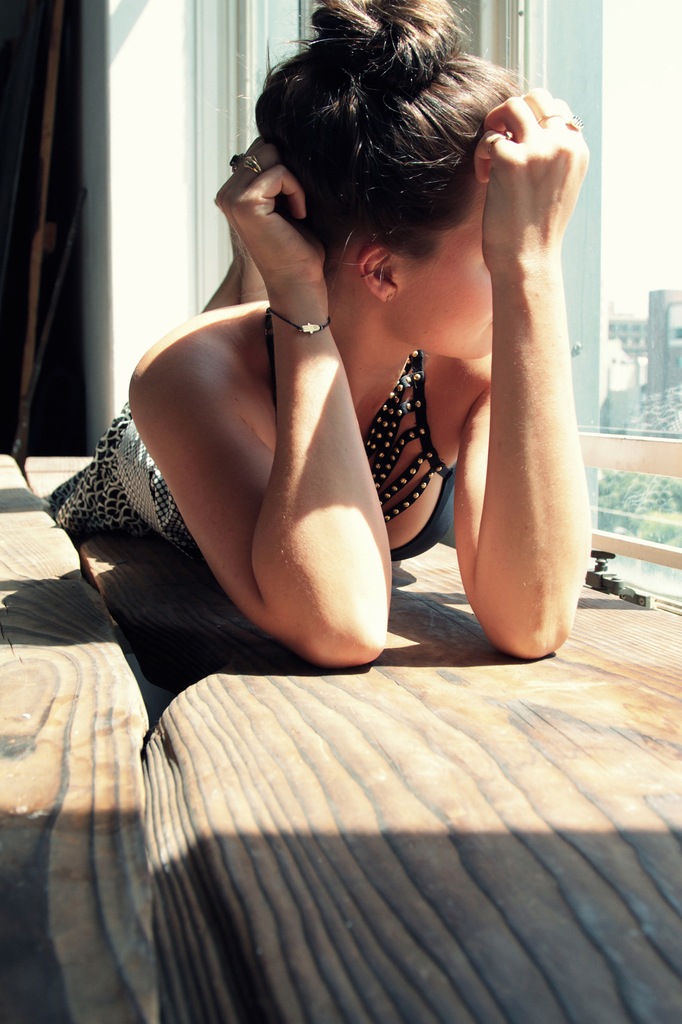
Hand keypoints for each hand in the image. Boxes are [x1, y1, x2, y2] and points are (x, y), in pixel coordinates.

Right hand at [215, 140, 326, 300]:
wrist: (299, 282)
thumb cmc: (298, 248)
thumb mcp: (285, 202)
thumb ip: (275, 173)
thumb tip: (281, 137)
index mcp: (232, 193)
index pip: (260, 149)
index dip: (285, 167)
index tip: (293, 202)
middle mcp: (226, 194)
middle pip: (265, 146)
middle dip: (288, 169)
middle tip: (295, 206)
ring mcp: (232, 198)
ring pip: (271, 153)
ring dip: (293, 180)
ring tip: (296, 210)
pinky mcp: (245, 202)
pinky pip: (280, 172)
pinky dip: (297, 191)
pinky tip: (298, 215)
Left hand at [473, 89, 588, 272]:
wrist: (529, 260)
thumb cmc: (538, 230)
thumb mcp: (559, 187)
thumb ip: (554, 155)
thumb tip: (532, 128)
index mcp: (577, 150)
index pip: (558, 109)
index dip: (533, 121)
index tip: (521, 147)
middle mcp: (562, 144)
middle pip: (536, 97)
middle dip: (513, 113)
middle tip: (500, 139)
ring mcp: (537, 149)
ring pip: (512, 106)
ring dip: (495, 124)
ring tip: (490, 155)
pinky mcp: (511, 159)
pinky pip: (489, 138)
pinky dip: (481, 155)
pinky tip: (484, 178)